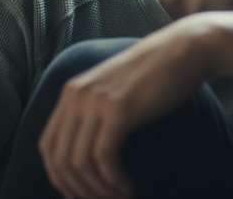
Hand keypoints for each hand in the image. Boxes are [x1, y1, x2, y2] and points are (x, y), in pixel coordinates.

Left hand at [38, 18, 215, 198]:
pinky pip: (104, 158)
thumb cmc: (157, 75)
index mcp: (71, 92)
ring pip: (80, 163)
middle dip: (79, 191)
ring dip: (99, 190)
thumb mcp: (114, 91)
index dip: (59, 178)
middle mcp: (76, 95)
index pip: (47, 147)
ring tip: (119, 197)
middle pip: (60, 160)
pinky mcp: (118, 108)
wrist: (185, 49)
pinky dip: (113, 180)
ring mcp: (95, 100)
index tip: (82, 195)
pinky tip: (128, 187)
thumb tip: (85, 157)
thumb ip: (95, 113)